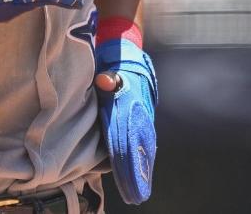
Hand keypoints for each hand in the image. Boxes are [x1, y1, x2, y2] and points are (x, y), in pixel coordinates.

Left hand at [95, 39, 157, 203]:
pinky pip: (146, 141)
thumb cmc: (113, 64)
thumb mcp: (108, 67)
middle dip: (136, 174)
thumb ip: (107, 77)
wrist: (128, 54)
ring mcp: (143, 117)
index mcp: (129, 106)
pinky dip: (146, 158)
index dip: (126, 164)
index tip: (127, 182)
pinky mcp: (143, 118)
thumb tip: (105, 81)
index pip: (126, 140)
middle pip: (138, 150)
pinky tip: (144, 172)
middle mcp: (139, 115)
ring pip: (145, 148)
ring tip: (140, 191)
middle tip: (136, 196)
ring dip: (143, 170)